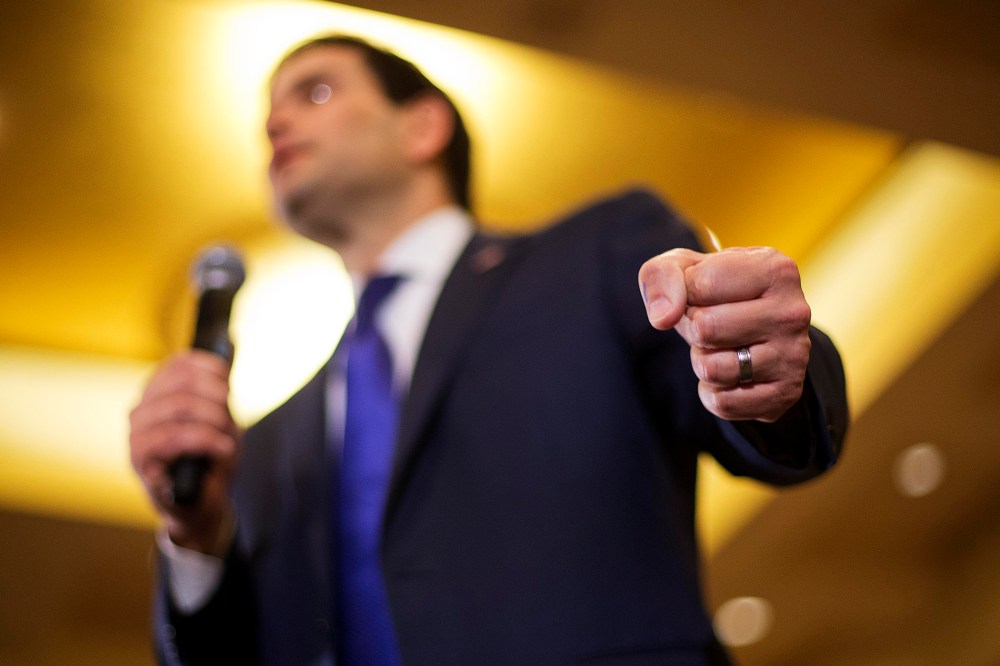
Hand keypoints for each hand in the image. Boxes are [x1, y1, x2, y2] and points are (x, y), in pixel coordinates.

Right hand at [129, 350, 242, 553]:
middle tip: (230, 418)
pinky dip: (207, 440)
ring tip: (227, 439)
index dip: (212, 369)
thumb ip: (219, 388)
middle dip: (216, 397)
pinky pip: (174, 436)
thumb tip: (229, 345)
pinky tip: (223, 449)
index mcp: (158, 393)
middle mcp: (142, 408)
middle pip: (182, 381)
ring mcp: (137, 433)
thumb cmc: (210, 459)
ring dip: (214, 420)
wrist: (200, 504)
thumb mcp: (221, 419)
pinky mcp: (139, 458)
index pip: (180, 363)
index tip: (229, 385)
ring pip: (179, 406)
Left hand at [639, 247, 811, 422]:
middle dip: (693, 329)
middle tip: (712, 324)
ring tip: (722, 346)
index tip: (702, 293)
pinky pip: (722, 403)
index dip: (684, 293)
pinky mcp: (785, 393)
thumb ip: (661, 276)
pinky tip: (732, 373)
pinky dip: (713, 392)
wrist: (752, 333)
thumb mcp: (683, 268)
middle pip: (705, 328)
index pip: (700, 286)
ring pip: (711, 369)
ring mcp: (794, 356)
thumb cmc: (715, 292)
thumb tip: (663, 317)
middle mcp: (793, 312)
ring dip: (702, 360)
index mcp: (774, 269)